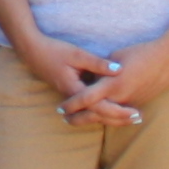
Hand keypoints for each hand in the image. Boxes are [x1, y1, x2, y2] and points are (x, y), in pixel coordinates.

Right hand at [9, 28, 133, 125]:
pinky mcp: (70, 92)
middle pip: (97, 115)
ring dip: (111, 116)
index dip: (118, 111)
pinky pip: (88, 107)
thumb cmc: (54, 50)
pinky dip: (102, 110)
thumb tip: (119, 69)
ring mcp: (70, 96)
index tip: (134, 112)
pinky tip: (113, 108)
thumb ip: (98, 63)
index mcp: (75, 89)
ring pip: (92, 113)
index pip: (99, 107)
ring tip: (129, 118)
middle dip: (118, 118)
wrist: (31, 51)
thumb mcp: (77, 54)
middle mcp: (72, 97)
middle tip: (138, 118)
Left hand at [63, 23, 168, 126]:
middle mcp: (121, 97)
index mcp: (112, 84)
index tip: (61, 108)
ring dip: (93, 119)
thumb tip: (92, 77)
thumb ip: (101, 69)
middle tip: (66, 120)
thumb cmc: (140, 52)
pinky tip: (100, 116)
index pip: (86, 99)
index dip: (72, 105)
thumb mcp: (116, 56)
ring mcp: (131, 102)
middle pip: (95, 114)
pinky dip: (108, 116)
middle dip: (79, 119)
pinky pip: (120, 112)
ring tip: (79, 120)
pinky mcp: (139, 102)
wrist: (168, 58)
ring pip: (108, 117)